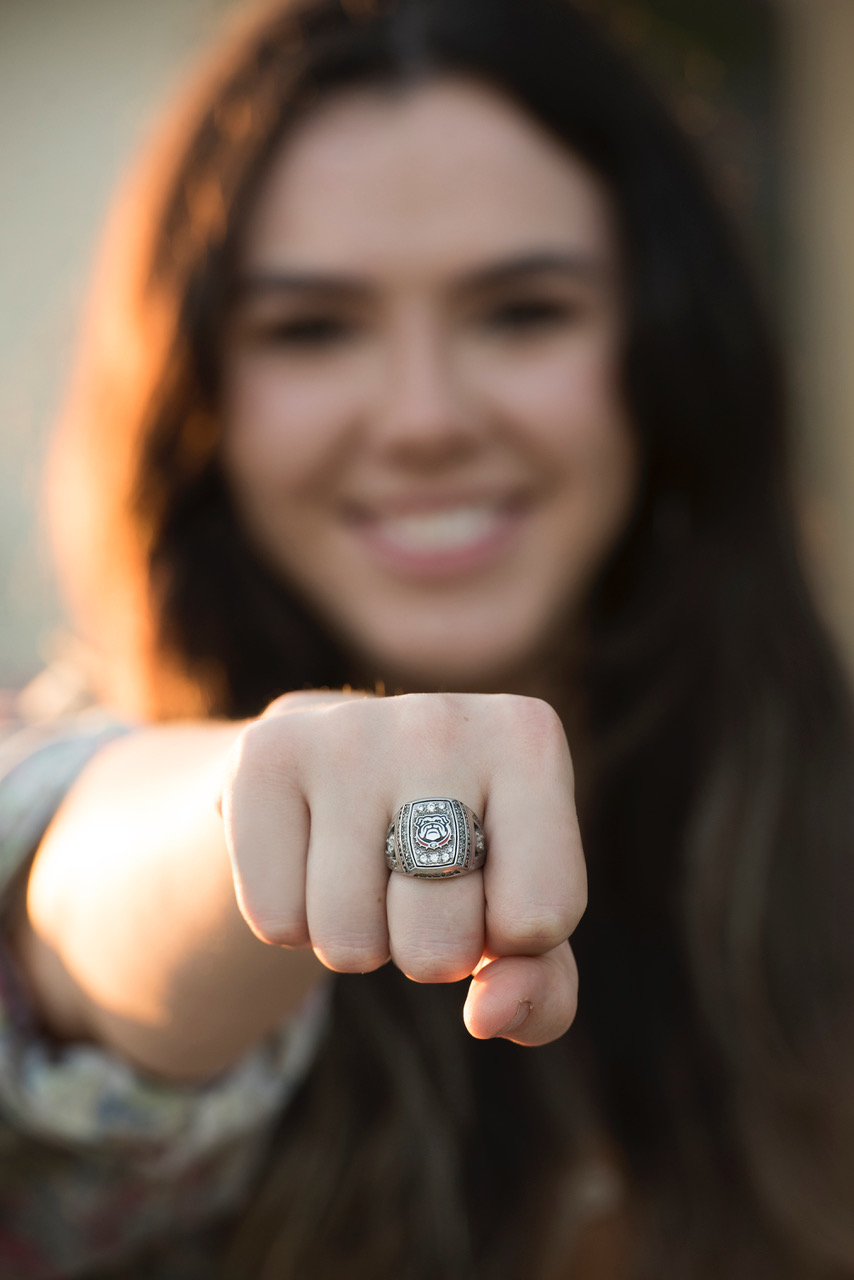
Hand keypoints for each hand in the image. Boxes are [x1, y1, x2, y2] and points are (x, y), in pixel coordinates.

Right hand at [220, 691, 585, 1045]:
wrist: (339, 766)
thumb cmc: (458, 854)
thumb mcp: (522, 921)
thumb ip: (543, 989)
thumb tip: (487, 1015)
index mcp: (527, 740)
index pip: (540, 919)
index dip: (509, 936)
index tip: (491, 880)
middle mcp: (441, 722)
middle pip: (442, 944)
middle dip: (429, 950)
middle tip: (415, 882)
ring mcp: (345, 730)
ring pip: (349, 943)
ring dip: (357, 942)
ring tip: (362, 869)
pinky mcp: (262, 752)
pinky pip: (275, 920)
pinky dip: (290, 921)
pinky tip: (307, 855)